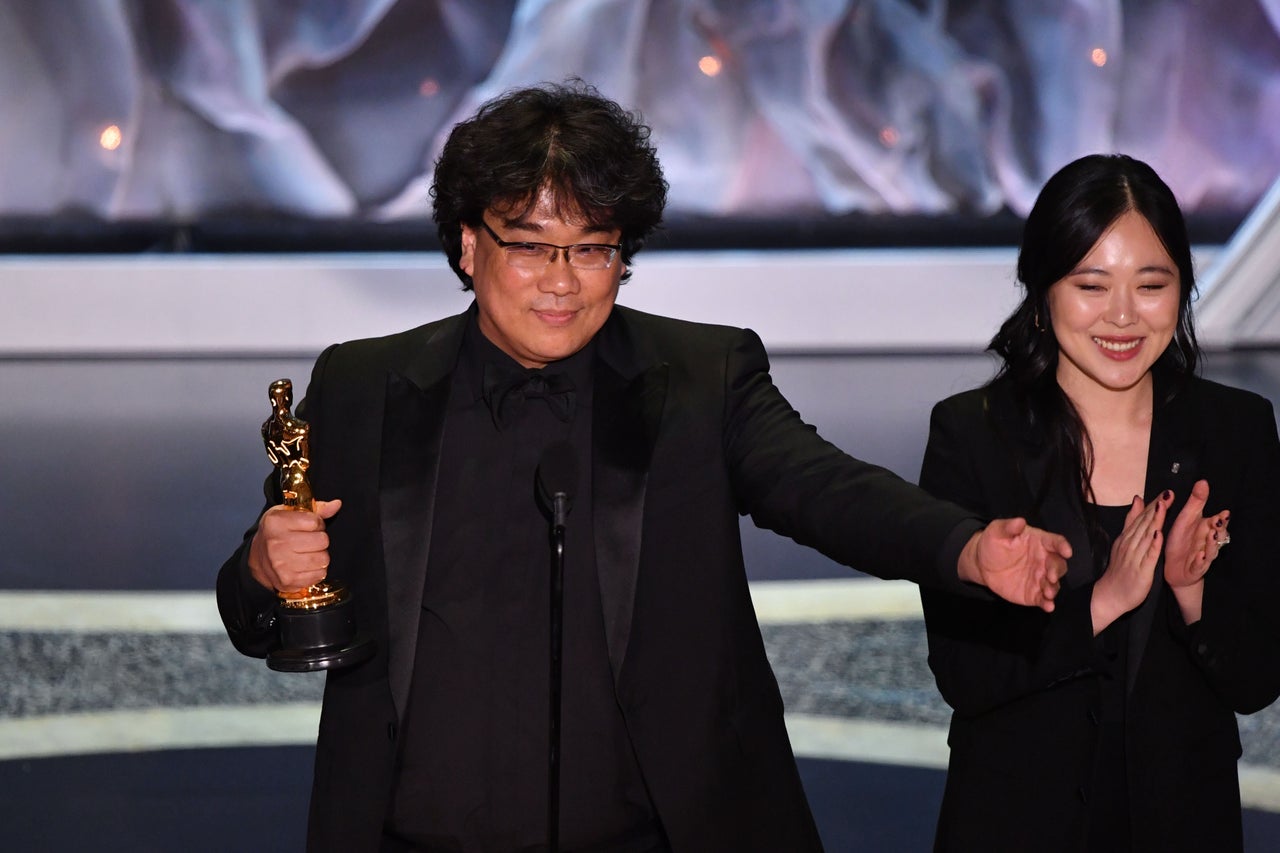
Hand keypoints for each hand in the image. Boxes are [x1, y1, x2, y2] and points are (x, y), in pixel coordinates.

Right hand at [247, 498, 341, 593]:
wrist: (258, 559)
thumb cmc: (276, 533)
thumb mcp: (289, 514)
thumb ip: (316, 509)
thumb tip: (336, 504)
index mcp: (276, 522)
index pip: (315, 522)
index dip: (317, 524)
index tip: (310, 527)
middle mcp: (276, 543)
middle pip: (322, 541)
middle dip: (320, 540)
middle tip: (309, 541)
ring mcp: (282, 564)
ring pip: (323, 559)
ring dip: (320, 556)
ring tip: (307, 553)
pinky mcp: (289, 580)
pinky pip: (319, 574)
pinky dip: (317, 570)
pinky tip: (306, 565)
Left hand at [959, 517, 1072, 611]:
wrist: (982, 564)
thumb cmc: (993, 543)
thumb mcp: (996, 531)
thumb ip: (1008, 527)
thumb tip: (1020, 521)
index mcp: (1039, 542)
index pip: (1055, 542)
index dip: (1062, 546)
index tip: (1067, 551)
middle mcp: (1044, 560)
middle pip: (1058, 565)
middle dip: (1057, 570)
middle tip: (1051, 576)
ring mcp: (1040, 578)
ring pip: (1054, 584)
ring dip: (1054, 588)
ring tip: (1049, 593)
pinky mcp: (1034, 593)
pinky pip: (1043, 599)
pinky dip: (1048, 603)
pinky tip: (1048, 606)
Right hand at [1091, 492, 1169, 633]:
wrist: (1109, 595)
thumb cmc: (1119, 570)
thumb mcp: (1123, 542)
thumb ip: (1131, 521)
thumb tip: (1137, 499)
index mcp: (1127, 538)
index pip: (1141, 519)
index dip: (1153, 505)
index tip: (1165, 493)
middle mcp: (1130, 545)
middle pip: (1144, 524)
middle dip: (1156, 508)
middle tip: (1168, 494)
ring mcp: (1135, 558)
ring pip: (1146, 537)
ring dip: (1154, 521)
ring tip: (1163, 507)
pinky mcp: (1141, 571)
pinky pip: (1148, 557)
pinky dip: (1153, 545)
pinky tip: (1158, 535)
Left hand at [1164, 479, 1228, 588]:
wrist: (1174, 567)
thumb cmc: (1181, 541)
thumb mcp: (1186, 519)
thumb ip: (1195, 502)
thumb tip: (1203, 481)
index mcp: (1205, 529)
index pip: (1216, 522)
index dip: (1221, 519)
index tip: (1223, 512)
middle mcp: (1207, 543)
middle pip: (1218, 536)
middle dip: (1219, 530)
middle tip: (1218, 522)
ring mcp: (1203, 556)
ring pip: (1211, 550)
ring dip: (1212, 544)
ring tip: (1211, 536)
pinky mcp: (1195, 568)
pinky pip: (1199, 565)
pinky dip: (1200, 560)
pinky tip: (1199, 555)